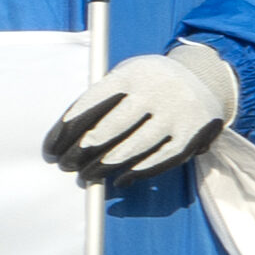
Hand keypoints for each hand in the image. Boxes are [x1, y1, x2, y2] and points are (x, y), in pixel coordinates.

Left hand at [46, 43, 241, 180]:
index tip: (50, 149)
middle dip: (81, 151)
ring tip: (85, 176)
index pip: (91, 103)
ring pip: (132, 148)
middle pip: (109, 129)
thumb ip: (102, 99)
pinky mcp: (191, 134)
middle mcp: (154, 92)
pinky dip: (138, 172)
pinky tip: (120, 180)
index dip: (67, 129)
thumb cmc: (148, 82)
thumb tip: (67, 136)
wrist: (204, 76)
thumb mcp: (126, 76)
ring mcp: (175, 114)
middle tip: (64, 165)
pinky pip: (160, 159)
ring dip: (104, 167)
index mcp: (131, 74)